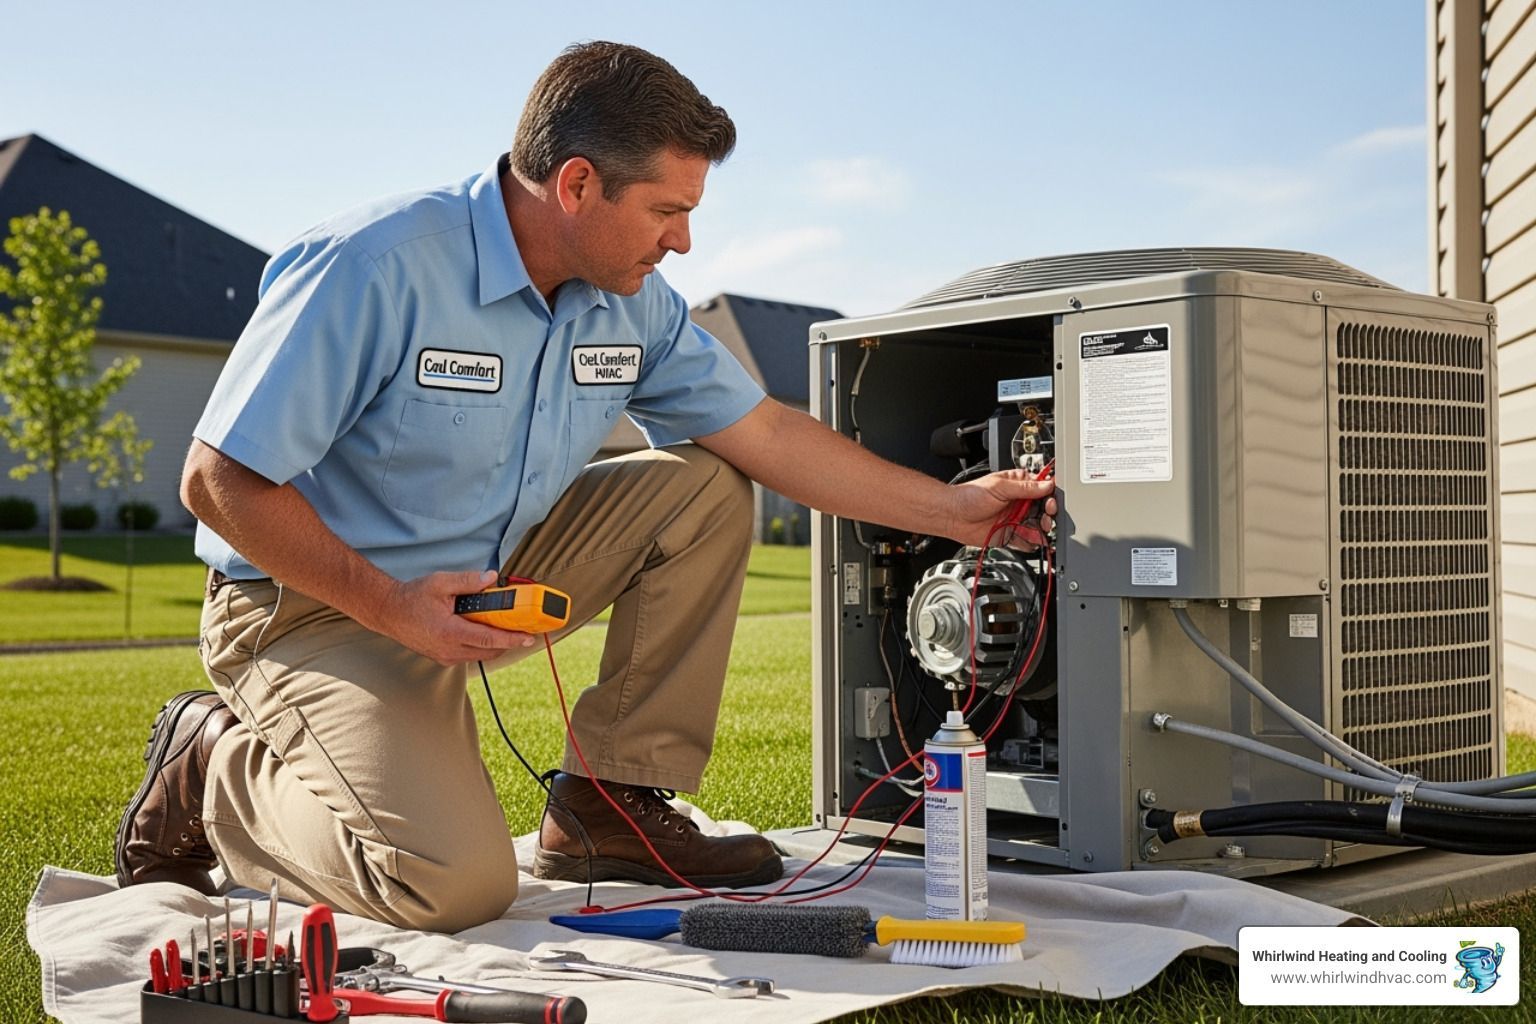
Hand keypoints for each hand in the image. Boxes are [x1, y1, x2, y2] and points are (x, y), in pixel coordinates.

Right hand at [373, 569, 538, 665]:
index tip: (529, 637)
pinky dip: (482, 646)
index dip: (512, 639)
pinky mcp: (443, 658)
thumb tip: (491, 578)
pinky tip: (485, 631)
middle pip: (490, 650)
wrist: (389, 612)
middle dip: (509, 641)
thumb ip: (468, 581)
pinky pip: (470, 655)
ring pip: (481, 655)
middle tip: (523, 628)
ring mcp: (446, 657)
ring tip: (506, 627)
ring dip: (496, 644)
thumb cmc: (412, 598)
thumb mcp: (441, 583)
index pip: (489, 639)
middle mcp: (449, 649)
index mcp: (450, 632)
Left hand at [945, 470, 1056, 548]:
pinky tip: (1036, 540)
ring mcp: (1016, 519)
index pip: (1042, 488)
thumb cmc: (969, 496)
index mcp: (1018, 486)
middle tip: (1047, 513)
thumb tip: (1046, 485)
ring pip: (1038, 526)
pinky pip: (1027, 541)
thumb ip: (1024, 487)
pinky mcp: (1011, 535)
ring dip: (1043, 528)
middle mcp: (1019, 503)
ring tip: (1043, 527)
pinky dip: (1033, 542)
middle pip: (1043, 509)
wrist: (953, 516)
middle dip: (1048, 512)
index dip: (1050, 494)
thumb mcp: (999, 486)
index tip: (1052, 499)